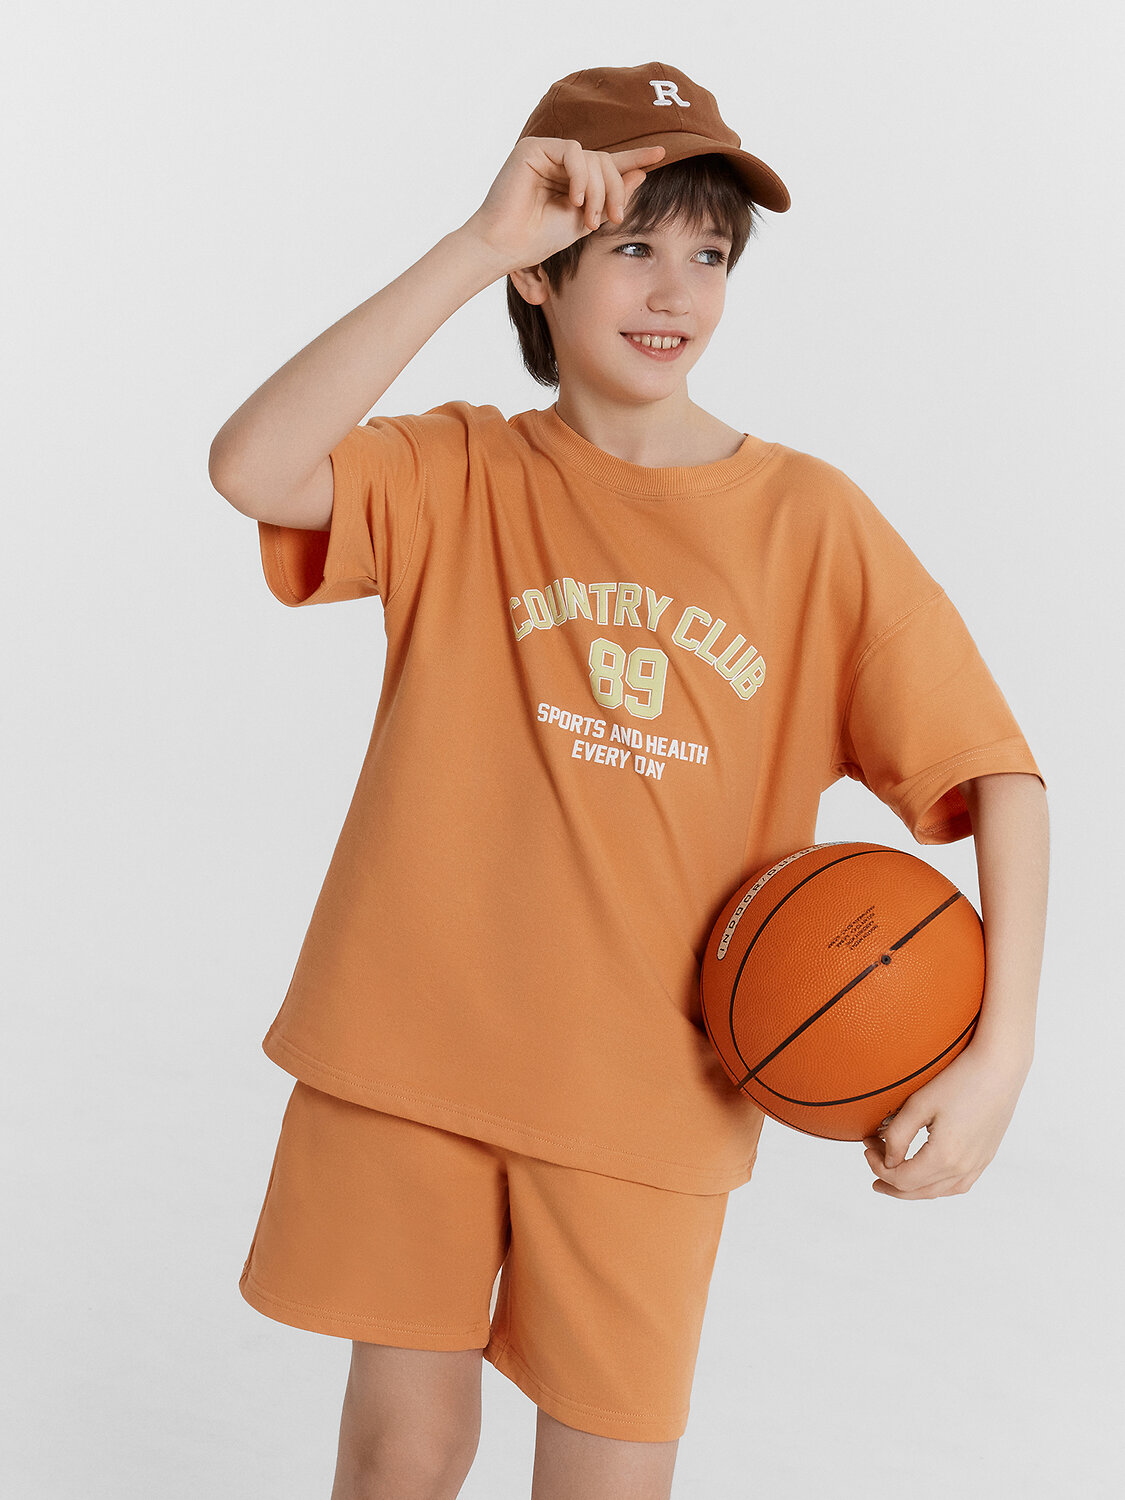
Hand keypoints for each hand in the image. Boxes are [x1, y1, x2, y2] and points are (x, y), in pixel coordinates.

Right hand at [462, 136, 666, 272]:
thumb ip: (610, 199)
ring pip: (592, 158)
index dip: (635, 157)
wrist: (506, 246)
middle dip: (615, 190)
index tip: (662, 153)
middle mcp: (560, 161)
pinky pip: (573, 152)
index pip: (608, 163)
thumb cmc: (538, 239)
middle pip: (605, 162)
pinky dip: (581, 176)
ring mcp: (546, 152)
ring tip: (589, 217)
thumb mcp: (584, 221)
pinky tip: (575, 199)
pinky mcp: (533, 147)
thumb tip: (641, 174)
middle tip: (612, 218)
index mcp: (572, 178)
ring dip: (599, 190)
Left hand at [861, 1041, 1031, 1199]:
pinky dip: (936, 1184)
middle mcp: (963, 1168)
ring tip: (894, 1173)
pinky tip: (926, 1173)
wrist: (1000, 1067)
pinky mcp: (986, 1156)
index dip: (877, 1167)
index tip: (866, 1146)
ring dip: (913, 1187)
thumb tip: (887, 1161)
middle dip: (890, 1181)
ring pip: (939, 1191)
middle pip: (918, 1191)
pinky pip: (958, 1184)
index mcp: (944, 1157)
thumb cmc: (958, 1080)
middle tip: (872, 1167)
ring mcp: (978, 1164)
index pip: (901, 1178)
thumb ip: (897, 1136)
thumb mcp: (918, 1105)